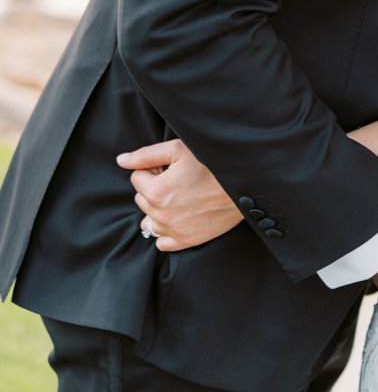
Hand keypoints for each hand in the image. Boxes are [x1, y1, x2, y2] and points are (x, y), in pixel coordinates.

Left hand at [116, 139, 241, 250]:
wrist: (243, 183)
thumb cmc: (213, 163)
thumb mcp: (179, 149)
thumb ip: (146, 154)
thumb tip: (121, 161)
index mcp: (156, 191)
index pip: (136, 178)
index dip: (153, 168)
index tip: (170, 166)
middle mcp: (160, 215)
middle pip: (142, 198)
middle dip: (154, 187)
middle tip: (178, 178)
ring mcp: (173, 231)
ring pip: (150, 220)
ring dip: (158, 208)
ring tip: (181, 196)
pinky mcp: (187, 241)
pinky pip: (162, 242)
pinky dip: (166, 230)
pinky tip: (181, 215)